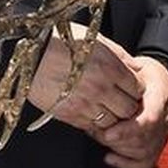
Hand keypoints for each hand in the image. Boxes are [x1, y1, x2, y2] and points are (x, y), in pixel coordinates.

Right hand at [27, 29, 145, 135]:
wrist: (29, 52)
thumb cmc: (61, 40)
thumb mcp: (96, 41)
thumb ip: (119, 57)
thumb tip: (136, 68)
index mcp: (110, 67)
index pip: (139, 88)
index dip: (137, 89)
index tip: (132, 87)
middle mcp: (101, 88)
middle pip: (129, 109)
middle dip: (128, 106)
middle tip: (122, 100)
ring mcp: (85, 104)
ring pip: (112, 122)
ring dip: (112, 117)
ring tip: (106, 107)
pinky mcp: (69, 115)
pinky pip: (91, 127)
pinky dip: (95, 123)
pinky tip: (91, 113)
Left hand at [95, 54, 167, 167]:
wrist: (164, 84)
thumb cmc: (147, 75)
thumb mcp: (138, 66)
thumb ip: (124, 70)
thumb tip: (108, 67)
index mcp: (160, 96)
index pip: (149, 119)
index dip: (128, 130)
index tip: (108, 134)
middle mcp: (165, 117)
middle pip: (142, 139)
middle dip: (116, 140)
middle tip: (94, 131)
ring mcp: (163, 133)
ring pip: (142, 151)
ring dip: (118, 148)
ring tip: (99, 137)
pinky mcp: (158, 144)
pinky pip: (145, 161)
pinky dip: (126, 163)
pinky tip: (110, 157)